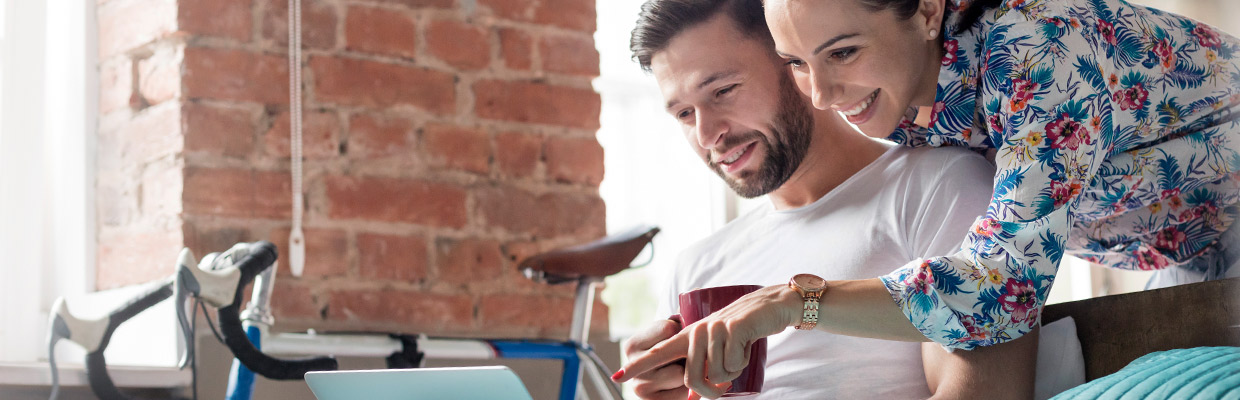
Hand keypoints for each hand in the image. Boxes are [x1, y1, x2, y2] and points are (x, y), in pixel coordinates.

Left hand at [614, 285, 800, 398]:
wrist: (767, 307)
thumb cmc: (741, 335)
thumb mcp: (717, 352)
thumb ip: (701, 370)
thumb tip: (690, 396)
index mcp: (688, 337)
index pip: (658, 353)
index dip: (638, 366)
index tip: (617, 376)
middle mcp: (695, 332)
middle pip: (691, 379)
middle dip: (710, 391)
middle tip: (725, 384)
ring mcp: (712, 329)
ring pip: (714, 375)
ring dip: (731, 373)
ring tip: (737, 353)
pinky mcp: (731, 329)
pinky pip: (732, 365)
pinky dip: (742, 363)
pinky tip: (745, 345)